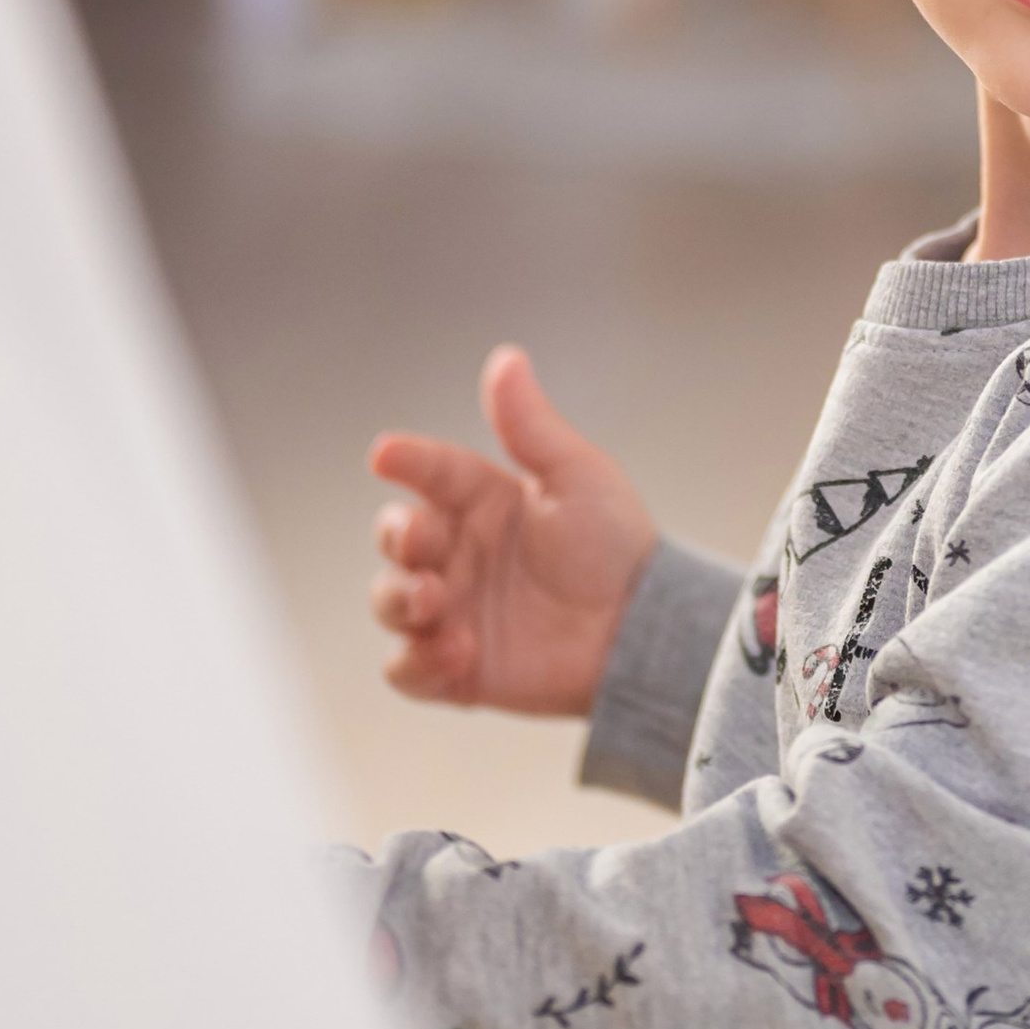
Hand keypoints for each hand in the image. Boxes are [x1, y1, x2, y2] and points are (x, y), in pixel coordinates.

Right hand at [368, 347, 657, 715]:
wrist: (643, 630)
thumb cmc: (615, 546)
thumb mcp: (577, 477)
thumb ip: (531, 427)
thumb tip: (506, 357)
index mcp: (484, 501)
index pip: (432, 472)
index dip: (407, 460)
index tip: (386, 454)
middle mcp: (459, 554)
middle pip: (396, 537)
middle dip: (396, 536)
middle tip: (423, 544)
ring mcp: (453, 611)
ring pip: (389, 602)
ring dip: (398, 600)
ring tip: (436, 603)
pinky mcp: (457, 670)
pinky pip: (406, 670)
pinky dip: (416, 664)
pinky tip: (455, 653)